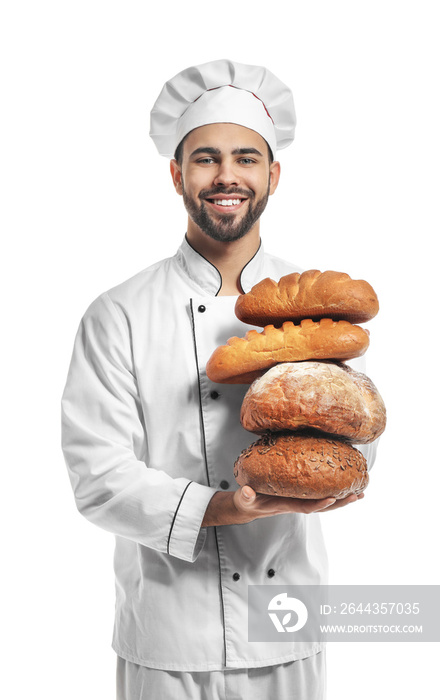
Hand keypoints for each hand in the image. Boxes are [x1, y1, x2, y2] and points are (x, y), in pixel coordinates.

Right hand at [233, 486, 363, 517]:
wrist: (248, 506)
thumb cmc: (247, 502)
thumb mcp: (244, 500)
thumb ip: (245, 496)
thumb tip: (245, 492)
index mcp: (286, 505)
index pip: (306, 507)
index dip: (320, 504)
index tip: (333, 498)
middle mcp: (297, 504)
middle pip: (323, 507)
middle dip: (340, 502)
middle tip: (357, 496)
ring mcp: (300, 500)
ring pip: (325, 502)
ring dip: (342, 499)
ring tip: (359, 493)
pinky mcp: (300, 495)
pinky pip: (320, 494)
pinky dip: (333, 491)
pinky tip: (343, 485)